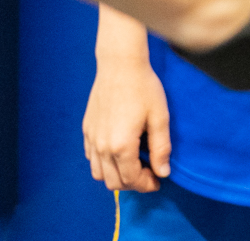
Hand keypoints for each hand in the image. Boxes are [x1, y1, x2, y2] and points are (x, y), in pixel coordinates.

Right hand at [84, 57, 171, 191]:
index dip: (147, 184)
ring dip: (116, 175)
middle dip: (133, 183)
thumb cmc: (143, 87)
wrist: (120, 64)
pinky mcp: (86, 129)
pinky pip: (91, 157)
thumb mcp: (160, 117)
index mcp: (121, 145)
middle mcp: (102, 146)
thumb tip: (163, 172)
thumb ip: (161, 148)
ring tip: (133, 164)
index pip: (132, 180)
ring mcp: (91, 138)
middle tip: (149, 173)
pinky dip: (103, 163)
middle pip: (113, 182)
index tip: (158, 180)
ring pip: (98, 173)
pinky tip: (118, 151)